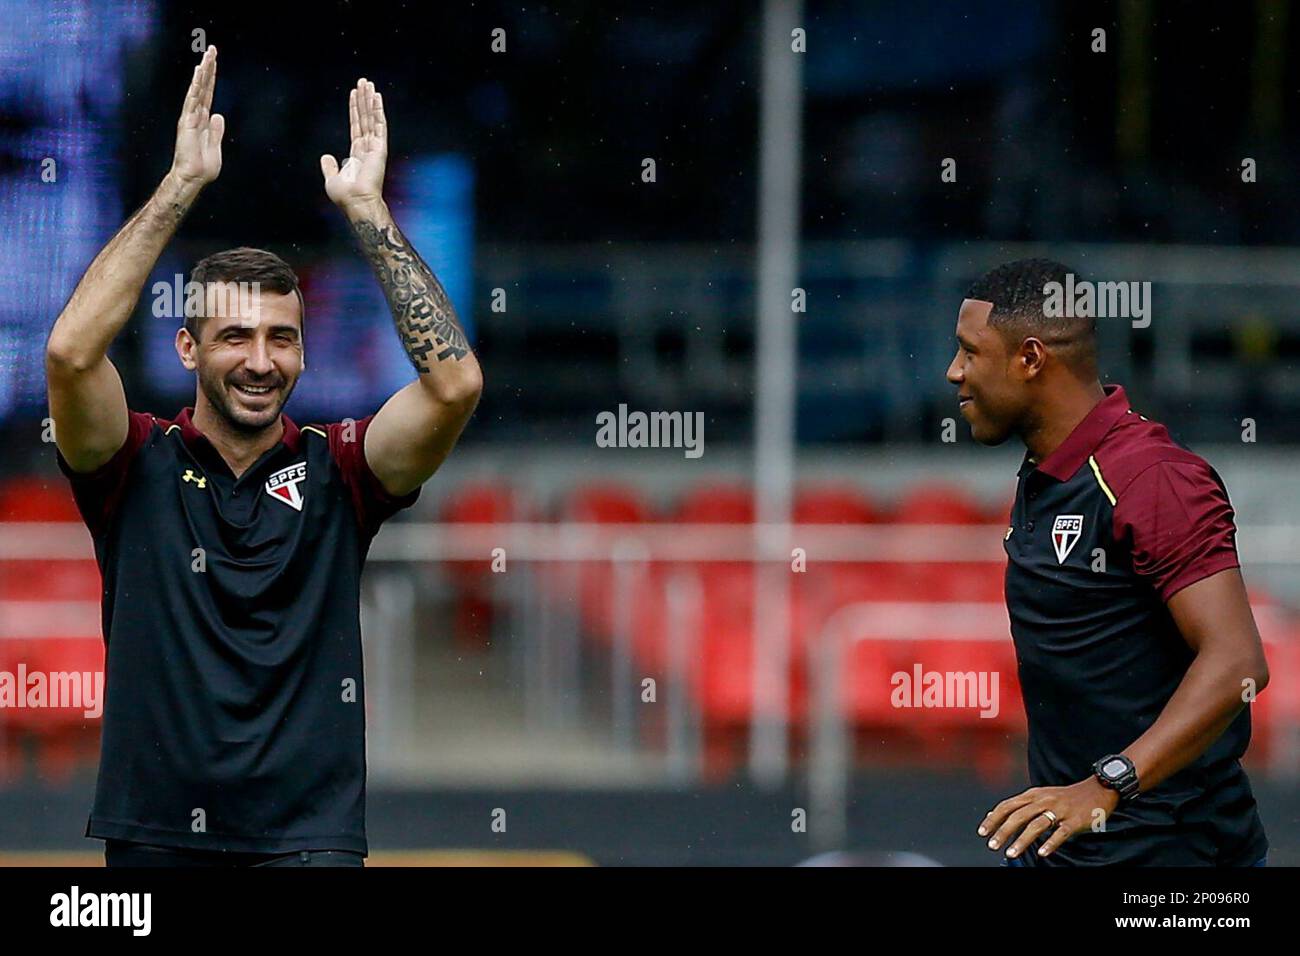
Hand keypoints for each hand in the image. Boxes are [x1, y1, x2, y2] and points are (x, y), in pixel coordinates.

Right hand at [170, 46, 223, 186]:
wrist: (193, 178)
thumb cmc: (203, 166)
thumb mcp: (215, 145)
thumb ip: (216, 130)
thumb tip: (218, 115)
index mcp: (203, 119)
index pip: (208, 93)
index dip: (211, 78)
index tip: (214, 62)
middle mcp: (195, 114)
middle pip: (203, 87)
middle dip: (208, 68)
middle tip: (212, 49)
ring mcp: (190, 116)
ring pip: (197, 89)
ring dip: (203, 72)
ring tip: (207, 56)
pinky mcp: (188, 121)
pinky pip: (193, 100)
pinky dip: (196, 86)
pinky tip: (199, 73)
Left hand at [321, 78, 387, 211]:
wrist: (356, 202)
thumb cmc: (346, 196)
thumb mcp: (332, 179)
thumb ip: (330, 167)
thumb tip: (326, 156)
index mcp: (357, 154)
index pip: (356, 126)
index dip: (354, 110)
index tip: (354, 95)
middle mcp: (367, 148)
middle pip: (365, 118)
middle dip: (363, 100)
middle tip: (363, 82)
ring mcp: (374, 147)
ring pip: (372, 117)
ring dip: (370, 100)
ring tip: (369, 84)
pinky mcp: (379, 148)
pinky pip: (379, 124)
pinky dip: (378, 110)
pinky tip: (377, 97)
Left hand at [978, 777, 1120, 860]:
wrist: (1098, 789)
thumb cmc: (1066, 796)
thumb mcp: (1040, 796)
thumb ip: (1019, 805)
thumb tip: (993, 813)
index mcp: (1033, 795)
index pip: (1007, 805)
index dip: (994, 819)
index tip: (983, 832)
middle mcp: (1044, 800)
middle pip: (1018, 815)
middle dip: (1003, 831)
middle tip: (992, 845)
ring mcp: (1060, 810)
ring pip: (1036, 825)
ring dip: (1022, 840)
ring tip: (1011, 852)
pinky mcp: (1075, 821)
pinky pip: (1061, 833)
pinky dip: (1050, 843)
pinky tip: (1042, 853)